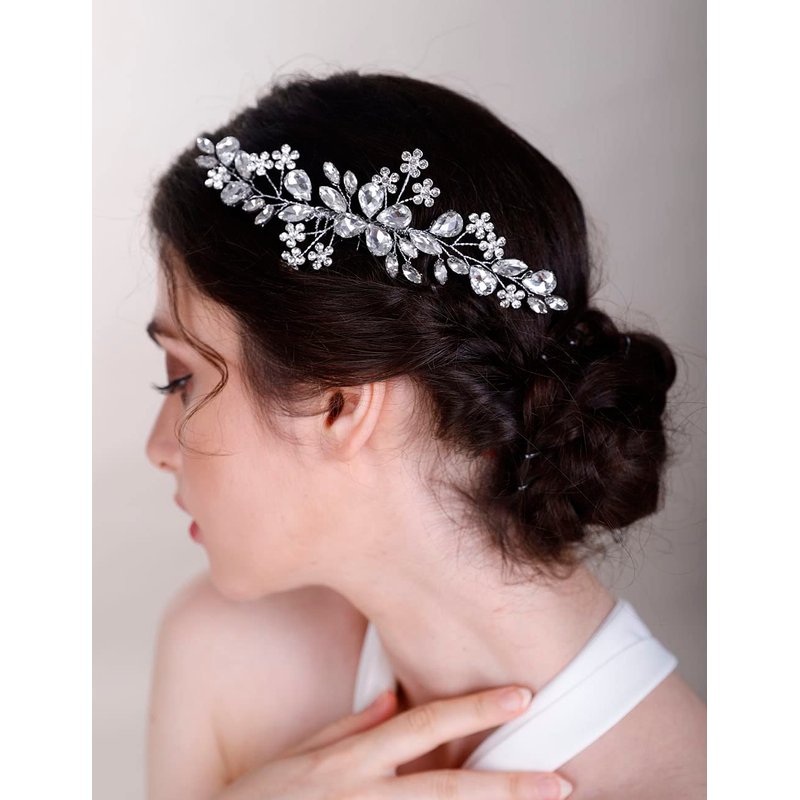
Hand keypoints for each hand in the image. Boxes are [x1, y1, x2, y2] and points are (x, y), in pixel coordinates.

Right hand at [213, 684, 572, 799]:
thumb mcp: (301, 755)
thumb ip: (349, 725)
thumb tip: (394, 700)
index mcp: (351, 760)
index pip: (424, 725)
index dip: (474, 710)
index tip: (522, 697)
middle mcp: (362, 796)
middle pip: (447, 788)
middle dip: (507, 785)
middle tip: (563, 781)